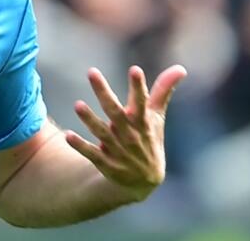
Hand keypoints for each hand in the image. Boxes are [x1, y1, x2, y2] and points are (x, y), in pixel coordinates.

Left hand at [64, 65, 186, 201]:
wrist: (144, 181)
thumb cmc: (148, 138)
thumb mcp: (156, 117)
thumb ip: (163, 91)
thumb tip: (180, 68)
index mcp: (143, 122)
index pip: (141, 102)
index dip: (138, 87)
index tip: (135, 70)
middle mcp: (130, 135)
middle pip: (115, 112)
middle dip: (103, 92)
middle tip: (91, 72)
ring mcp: (118, 150)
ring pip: (102, 132)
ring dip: (90, 119)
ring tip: (77, 104)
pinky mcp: (106, 163)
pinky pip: (92, 153)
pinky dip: (81, 146)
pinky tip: (68, 135)